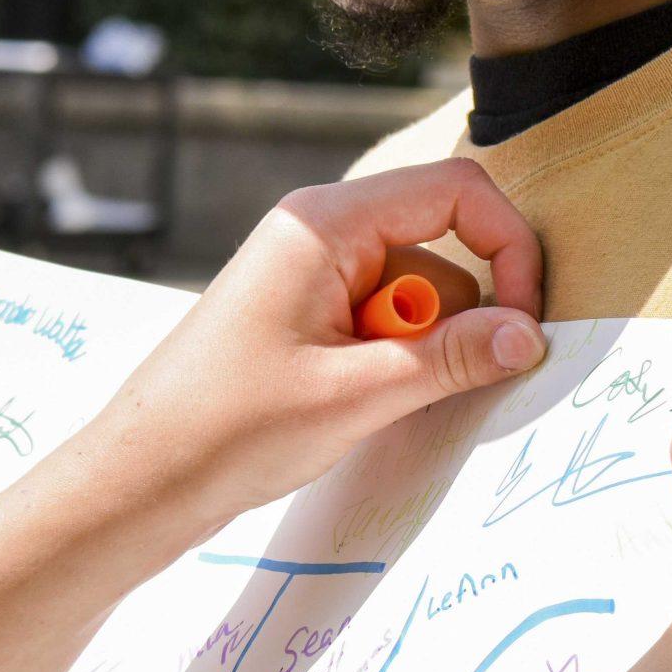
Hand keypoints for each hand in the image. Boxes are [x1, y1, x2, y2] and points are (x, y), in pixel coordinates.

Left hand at [91, 158, 545, 526]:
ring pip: (415, 297)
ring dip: (420, 353)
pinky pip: (381, 324)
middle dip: (454, 321)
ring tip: (368, 405)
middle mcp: (320, 233)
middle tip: (421, 386)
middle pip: (438, 251)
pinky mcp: (306, 316)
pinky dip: (393, 364)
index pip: (454, 193)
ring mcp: (311, 275)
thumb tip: (529, 335)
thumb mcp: (357, 394)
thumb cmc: (229, 428)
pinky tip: (358, 406)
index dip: (507, 249)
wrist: (142, 479)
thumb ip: (452, 358)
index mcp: (326, 223)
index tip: (523, 323)